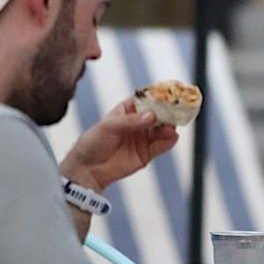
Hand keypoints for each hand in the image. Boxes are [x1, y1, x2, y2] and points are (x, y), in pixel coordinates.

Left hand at [60, 100, 178, 190]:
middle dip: (168, 112)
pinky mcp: (147, 153)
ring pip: (162, 130)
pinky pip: (161, 146)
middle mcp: (138, 122)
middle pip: (158, 114)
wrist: (87, 169)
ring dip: (169, 127)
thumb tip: (152, 116)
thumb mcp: (108, 126)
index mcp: (128, 110)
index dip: (157, 96)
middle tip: (176, 111)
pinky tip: (173, 137)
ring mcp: (144, 138)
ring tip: (171, 128)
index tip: (169, 94)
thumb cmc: (93, 142)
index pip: (146, 100)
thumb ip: (131, 121)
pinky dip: (169, 142)